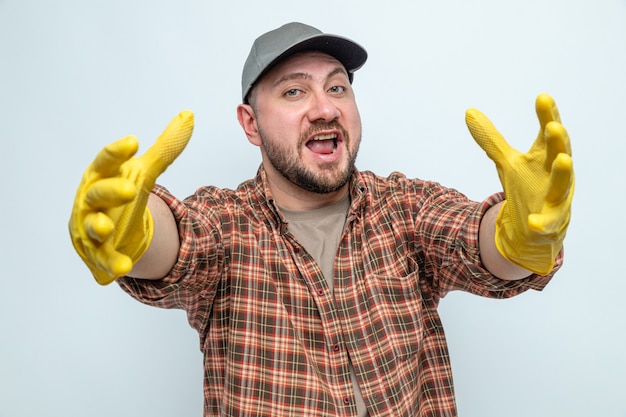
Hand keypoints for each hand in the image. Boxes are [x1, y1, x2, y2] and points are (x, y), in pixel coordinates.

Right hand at [69, 111, 193, 284]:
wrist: (106, 228)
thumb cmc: (121, 192)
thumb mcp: (143, 171)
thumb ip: (165, 148)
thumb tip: (189, 116)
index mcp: (101, 176)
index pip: (105, 161)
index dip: (116, 152)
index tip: (133, 142)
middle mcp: (91, 200)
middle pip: (97, 193)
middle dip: (111, 191)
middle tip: (130, 188)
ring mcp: (91, 226)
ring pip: (93, 226)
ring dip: (99, 227)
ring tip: (108, 227)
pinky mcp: (96, 251)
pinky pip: (103, 257)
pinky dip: (111, 262)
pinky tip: (124, 266)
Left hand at [465, 94, 573, 274]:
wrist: (534, 225)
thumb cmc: (527, 185)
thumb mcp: (506, 161)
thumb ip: (490, 139)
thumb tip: (468, 111)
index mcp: (543, 157)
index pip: (547, 133)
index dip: (547, 115)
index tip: (542, 97)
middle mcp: (554, 173)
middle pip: (559, 153)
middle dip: (558, 141)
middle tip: (554, 126)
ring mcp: (555, 198)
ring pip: (561, 184)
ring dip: (562, 172)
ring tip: (563, 159)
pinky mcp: (550, 221)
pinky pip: (546, 222)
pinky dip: (541, 222)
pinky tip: (533, 221)